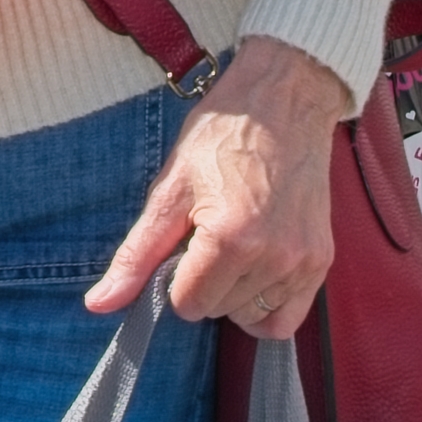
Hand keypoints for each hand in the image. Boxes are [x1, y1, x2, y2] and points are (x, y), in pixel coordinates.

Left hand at [86, 36, 347, 337]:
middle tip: (204, 236)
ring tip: (230, 246)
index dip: (172, 280)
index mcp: (230, 241)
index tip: (179, 243)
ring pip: (254, 318)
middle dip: (202, 284)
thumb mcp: (168, 190)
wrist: (282, 103)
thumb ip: (136, 255)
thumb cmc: (219, 137)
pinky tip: (252, 272)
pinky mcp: (322, 261)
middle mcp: (274, 259)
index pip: (188, 305)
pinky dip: (266, 306)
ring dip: (234, 295)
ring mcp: (304, 263)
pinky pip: (290, 317)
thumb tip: (99, 304)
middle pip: (219, 312)